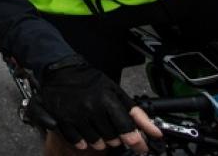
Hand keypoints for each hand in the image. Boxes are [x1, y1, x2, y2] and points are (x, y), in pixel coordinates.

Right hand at [39, 57, 161, 153]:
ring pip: (96, 143)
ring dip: (99, 139)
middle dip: (114, 136)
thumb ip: (136, 113)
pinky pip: (77, 141)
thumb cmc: (90, 81)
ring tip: (96, 126)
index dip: (136, 142)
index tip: (140, 146)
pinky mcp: (62, 120)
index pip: (126, 130)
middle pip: (112, 139)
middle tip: (109, 125)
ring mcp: (76, 115)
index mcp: (107, 100)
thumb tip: (155, 132)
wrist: (62, 71)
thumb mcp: (116, 92)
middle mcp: (92, 108)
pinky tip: (83, 130)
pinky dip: (82, 140)